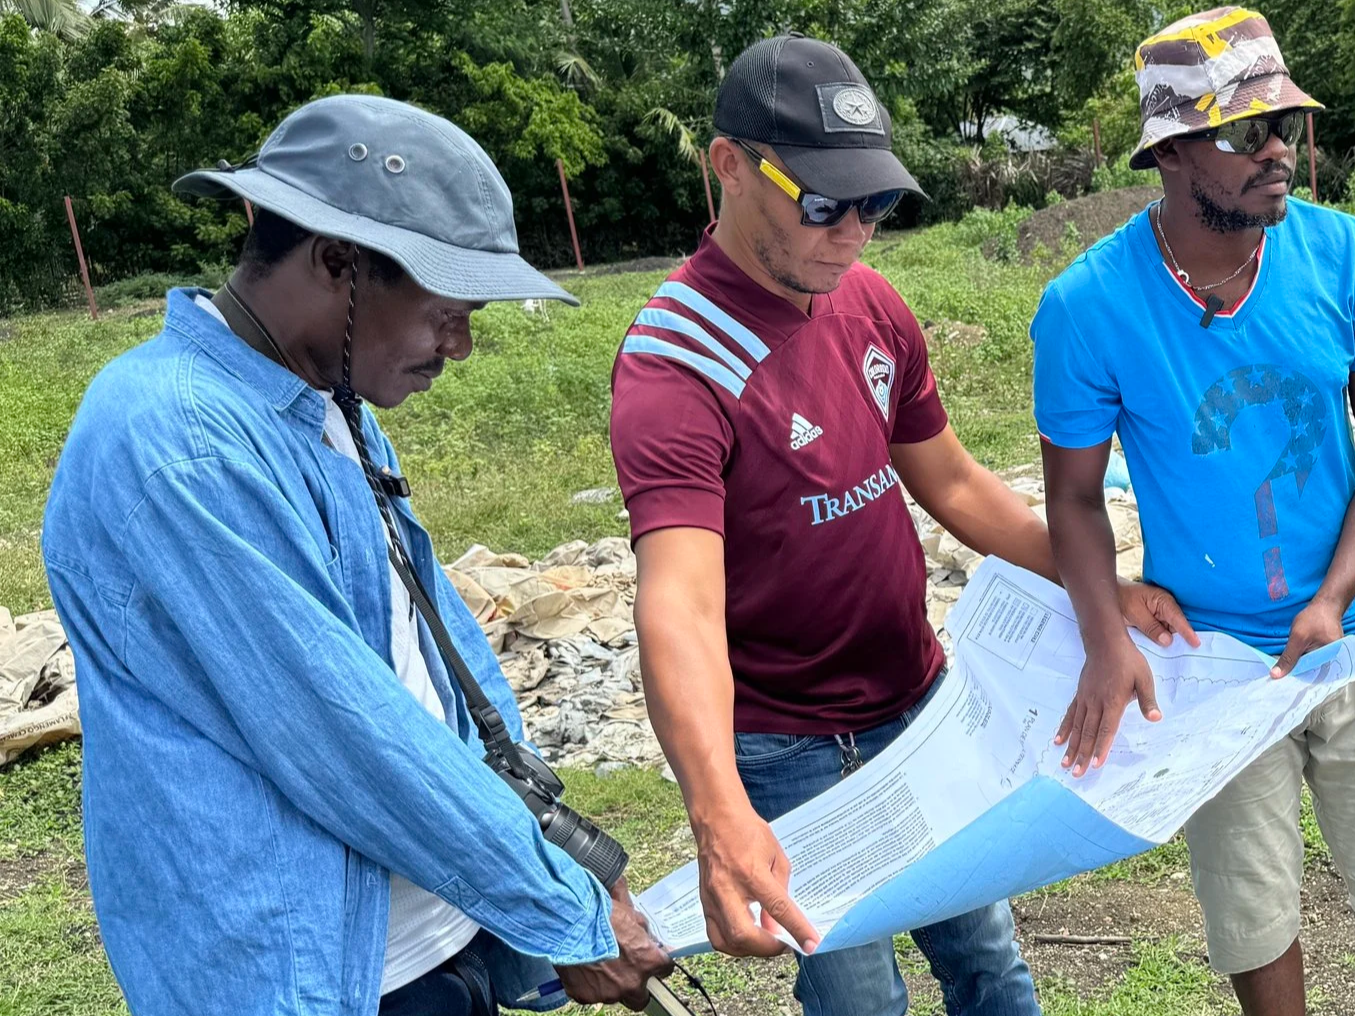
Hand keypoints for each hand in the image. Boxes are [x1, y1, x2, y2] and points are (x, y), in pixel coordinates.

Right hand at [557, 875, 673, 1009]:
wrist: (569, 921)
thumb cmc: (601, 914)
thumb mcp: (631, 915)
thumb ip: (644, 933)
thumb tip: (648, 940)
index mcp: (647, 962)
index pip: (665, 970)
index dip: (658, 963)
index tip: (652, 960)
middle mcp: (631, 983)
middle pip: (642, 998)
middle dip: (637, 987)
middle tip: (628, 972)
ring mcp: (608, 993)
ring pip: (615, 995)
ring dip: (611, 984)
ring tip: (598, 964)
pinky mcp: (586, 996)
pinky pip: (591, 994)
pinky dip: (589, 984)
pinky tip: (583, 967)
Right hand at [694, 804, 818, 956]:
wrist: (716, 818)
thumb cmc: (748, 832)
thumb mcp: (776, 855)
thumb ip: (780, 890)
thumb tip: (778, 923)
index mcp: (751, 872)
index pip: (777, 908)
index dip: (797, 930)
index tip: (811, 945)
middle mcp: (728, 888)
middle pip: (744, 934)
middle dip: (768, 949)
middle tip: (784, 943)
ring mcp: (712, 897)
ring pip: (727, 941)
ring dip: (750, 949)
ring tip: (766, 942)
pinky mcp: (703, 902)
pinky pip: (715, 935)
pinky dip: (733, 944)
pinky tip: (746, 937)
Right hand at [1055, 637, 1156, 777]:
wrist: (1106, 642)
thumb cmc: (1128, 660)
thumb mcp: (1144, 678)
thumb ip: (1147, 700)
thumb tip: (1155, 718)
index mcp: (1113, 701)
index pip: (1106, 729)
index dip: (1101, 748)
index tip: (1095, 764)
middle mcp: (1096, 703)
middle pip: (1088, 733)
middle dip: (1082, 755)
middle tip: (1076, 773)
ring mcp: (1085, 699)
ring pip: (1076, 727)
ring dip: (1071, 746)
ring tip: (1064, 763)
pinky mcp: (1079, 695)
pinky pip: (1070, 715)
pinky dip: (1064, 729)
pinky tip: (1058, 741)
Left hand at [1116, 579, 1200, 649]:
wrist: (1110, 596)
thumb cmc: (1122, 599)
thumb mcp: (1135, 613)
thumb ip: (1151, 627)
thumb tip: (1168, 641)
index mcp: (1164, 601)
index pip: (1178, 619)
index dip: (1187, 632)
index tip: (1196, 644)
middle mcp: (1166, 609)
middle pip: (1177, 628)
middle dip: (1181, 640)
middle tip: (1187, 656)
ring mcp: (1161, 616)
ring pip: (1170, 633)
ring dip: (1170, 643)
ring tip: (1174, 657)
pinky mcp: (1155, 623)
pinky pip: (1162, 634)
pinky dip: (1162, 642)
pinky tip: (1163, 652)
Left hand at [1271, 597, 1345, 677]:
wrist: (1324, 606)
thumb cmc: (1314, 619)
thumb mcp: (1298, 638)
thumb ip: (1289, 657)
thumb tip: (1276, 675)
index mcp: (1328, 658)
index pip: (1309, 675)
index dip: (1293, 677)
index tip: (1277, 681)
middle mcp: (1330, 659)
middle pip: (1308, 670)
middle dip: (1293, 671)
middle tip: (1276, 674)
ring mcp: (1326, 654)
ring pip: (1307, 664)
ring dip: (1295, 663)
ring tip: (1281, 667)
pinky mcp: (1322, 650)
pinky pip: (1308, 657)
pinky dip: (1299, 657)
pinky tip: (1290, 658)